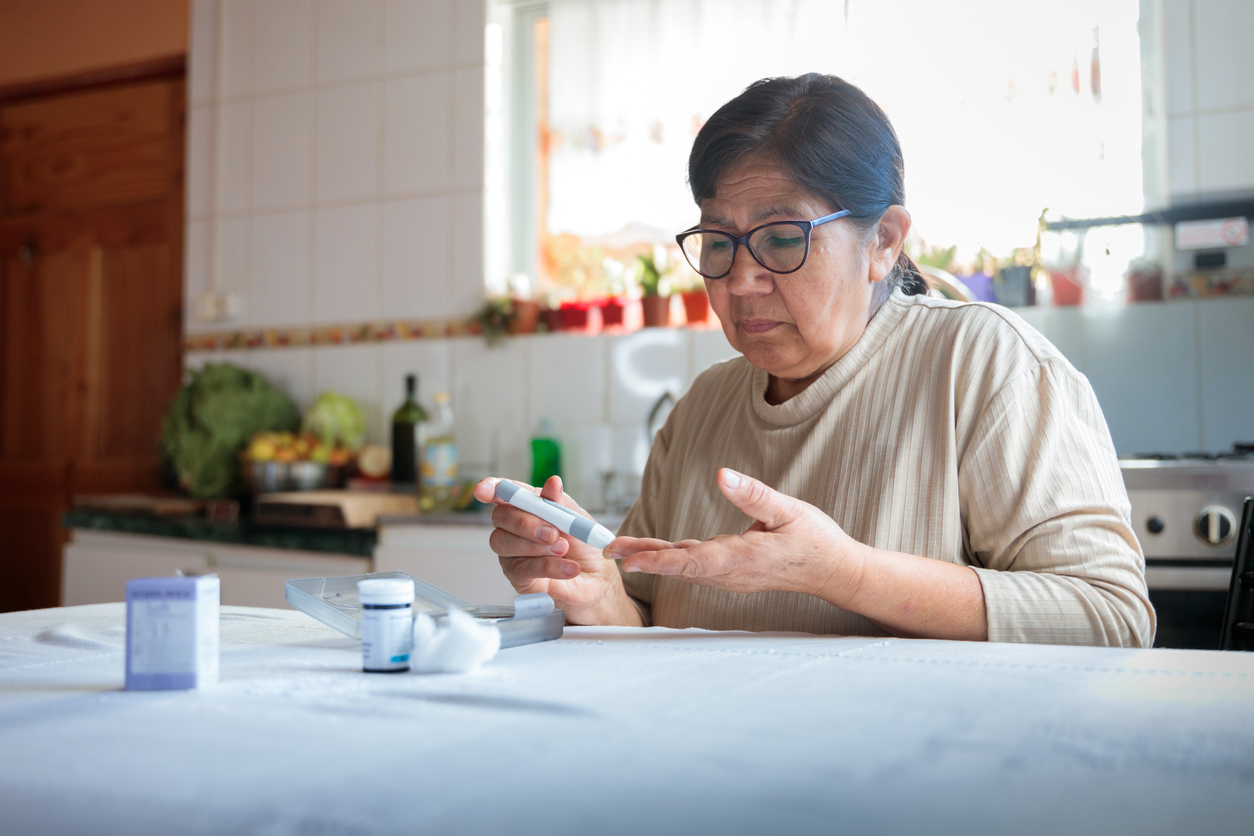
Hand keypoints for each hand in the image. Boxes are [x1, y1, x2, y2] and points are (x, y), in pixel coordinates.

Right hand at [474, 475, 642, 625]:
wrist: (597, 580)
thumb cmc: (584, 547)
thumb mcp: (578, 520)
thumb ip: (561, 503)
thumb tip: (552, 482)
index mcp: (529, 505)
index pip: (503, 492)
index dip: (491, 488)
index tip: (484, 491)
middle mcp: (515, 526)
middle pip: (501, 517)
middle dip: (525, 523)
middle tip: (552, 533)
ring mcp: (512, 551)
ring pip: (504, 542)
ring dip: (536, 546)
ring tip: (563, 549)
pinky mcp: (517, 576)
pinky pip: (523, 568)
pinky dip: (548, 566)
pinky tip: (569, 567)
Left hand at [607, 468, 866, 600]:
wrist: (834, 571)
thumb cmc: (815, 541)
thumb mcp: (788, 510)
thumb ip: (753, 494)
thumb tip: (721, 475)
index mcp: (740, 558)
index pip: (691, 560)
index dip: (658, 559)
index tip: (631, 559)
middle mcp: (729, 572)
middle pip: (677, 565)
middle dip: (642, 557)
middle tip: (608, 549)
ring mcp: (729, 575)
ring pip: (683, 566)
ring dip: (651, 557)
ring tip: (619, 548)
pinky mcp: (730, 571)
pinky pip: (694, 566)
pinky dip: (669, 558)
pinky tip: (652, 551)